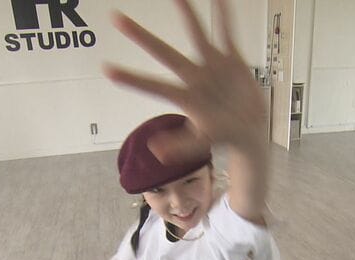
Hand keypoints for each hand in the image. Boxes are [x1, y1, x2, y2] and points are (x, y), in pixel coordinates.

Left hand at [103, 0, 266, 160]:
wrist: (249, 128)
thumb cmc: (223, 136)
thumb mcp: (201, 143)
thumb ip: (179, 146)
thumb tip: (154, 150)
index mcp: (184, 96)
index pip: (152, 87)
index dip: (131, 79)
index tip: (105, 69)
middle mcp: (194, 76)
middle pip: (163, 53)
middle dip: (141, 37)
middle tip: (116, 18)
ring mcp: (211, 66)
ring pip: (196, 34)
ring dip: (186, 14)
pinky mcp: (231, 60)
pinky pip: (227, 33)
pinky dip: (225, 16)